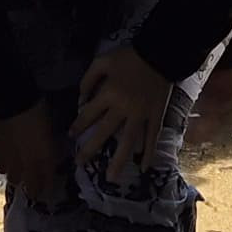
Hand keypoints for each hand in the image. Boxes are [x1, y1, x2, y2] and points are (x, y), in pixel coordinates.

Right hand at [0, 104, 68, 205]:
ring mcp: (11, 162)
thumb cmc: (38, 112)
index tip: (49, 188)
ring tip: (20, 169)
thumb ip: (52, 149)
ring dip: (18, 176)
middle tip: (35, 182)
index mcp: (45, 160)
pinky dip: (6, 166)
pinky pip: (1, 168)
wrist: (14, 101)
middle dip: (34, 188)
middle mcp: (28, 166)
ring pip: (14, 180)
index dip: (49, 188)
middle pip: (31, 189)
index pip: (48, 184)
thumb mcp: (51, 131)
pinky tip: (8, 159)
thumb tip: (54, 156)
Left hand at [69, 45, 175, 188]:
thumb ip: (88, 80)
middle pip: (104, 133)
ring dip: (119, 161)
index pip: (88, 115)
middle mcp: (123, 108)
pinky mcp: (156, 116)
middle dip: (90, 149)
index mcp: (108, 94)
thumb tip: (81, 100)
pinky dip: (149, 153)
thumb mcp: (102, 61)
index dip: (78, 126)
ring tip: (111, 178)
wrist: (160, 53)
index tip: (71, 136)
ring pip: (128, 142)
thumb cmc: (129, 57)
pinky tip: (144, 168)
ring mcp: (141, 115)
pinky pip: (152, 138)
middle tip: (79, 163)